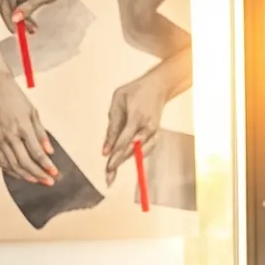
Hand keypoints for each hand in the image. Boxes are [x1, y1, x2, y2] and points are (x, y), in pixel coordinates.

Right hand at [0, 0, 69, 33]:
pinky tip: (32, 26)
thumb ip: (28, 7)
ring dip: (20, 20)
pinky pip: (20, 7)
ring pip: (14, 8)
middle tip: (18, 32)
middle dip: (11, 18)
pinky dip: (25, 16)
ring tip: (32, 31)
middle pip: (5, 3)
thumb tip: (15, 19)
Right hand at [0, 75, 56, 183]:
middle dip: (38, 174)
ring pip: (10, 164)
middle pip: (24, 162)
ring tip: (35, 180)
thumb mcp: (33, 113)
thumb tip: (49, 152)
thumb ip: (41, 134)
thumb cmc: (15, 97)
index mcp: (22, 127)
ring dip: (24, 175)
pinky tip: (16, 173)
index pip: (36, 153)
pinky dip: (7, 169)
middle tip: (48, 181)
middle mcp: (7, 134)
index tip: (54, 173)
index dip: (46, 165)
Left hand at [102, 69, 175, 184]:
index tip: (107, 168)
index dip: (115, 156)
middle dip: (119, 164)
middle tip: (108, 178)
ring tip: (113, 171)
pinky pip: (147, 149)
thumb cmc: (135, 91)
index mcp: (137, 118)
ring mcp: (154, 132)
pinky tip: (126, 158)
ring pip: (140, 153)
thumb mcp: (118, 102)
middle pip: (132, 151)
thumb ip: (112, 126)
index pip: (124, 142)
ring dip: (127, 161)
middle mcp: (148, 128)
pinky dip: (137, 155)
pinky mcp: (156, 134)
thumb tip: (106, 149)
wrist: (158, 86)